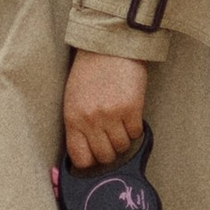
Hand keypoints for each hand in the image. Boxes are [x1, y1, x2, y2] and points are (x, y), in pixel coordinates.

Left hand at [61, 52, 147, 170]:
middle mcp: (91, 120)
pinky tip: (130, 115)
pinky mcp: (131, 109)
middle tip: (111, 139)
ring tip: (121, 124)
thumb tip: (87, 151)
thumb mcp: (73, 99)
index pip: (80, 158)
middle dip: (109, 152)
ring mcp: (112, 115)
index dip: (90, 162)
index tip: (95, 158)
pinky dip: (135, 129)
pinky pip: (136, 134)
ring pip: (122, 147)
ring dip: (123, 139)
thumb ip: (78, 124)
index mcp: (73, 118)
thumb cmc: (89, 72)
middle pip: (104, 156)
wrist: (109, 46)